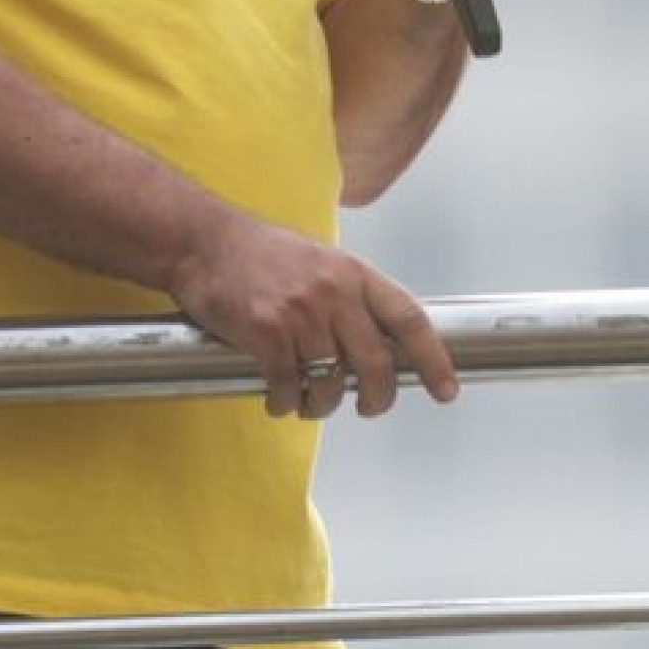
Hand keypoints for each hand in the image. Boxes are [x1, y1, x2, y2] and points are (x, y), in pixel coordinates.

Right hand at [169, 208, 457, 421]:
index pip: (409, 319)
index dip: (433, 359)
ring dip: (323, 405)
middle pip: (375, 363)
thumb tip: (378, 346)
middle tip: (368, 407)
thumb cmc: (259, 253)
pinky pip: (288, 386)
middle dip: (378, 397)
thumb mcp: (319, 261)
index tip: (446, 391)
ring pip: (331, 381)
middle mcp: (332, 291)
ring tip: (311, 404)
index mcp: (352, 272)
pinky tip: (280, 400)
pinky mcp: (265, 331)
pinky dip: (286, 402)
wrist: (201, 240)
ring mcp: (299, 312)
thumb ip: (350, 298)